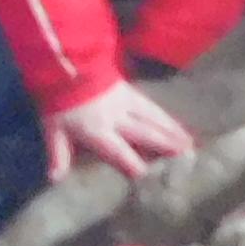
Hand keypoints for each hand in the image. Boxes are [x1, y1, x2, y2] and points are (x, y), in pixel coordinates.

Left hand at [44, 82, 198, 185]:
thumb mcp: (53, 130)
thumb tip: (56, 179)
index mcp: (97, 129)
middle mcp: (116, 117)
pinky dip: (166, 117)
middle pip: (144, 131)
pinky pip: (151, 106)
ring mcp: (125, 102)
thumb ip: (58, 155)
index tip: (148, 175)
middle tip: (187, 155)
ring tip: (190, 142)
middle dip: (165, 144)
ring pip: (153, 117)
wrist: (63, 66)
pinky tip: (177, 125)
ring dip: (172, 130)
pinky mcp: (129, 90)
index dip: (132, 162)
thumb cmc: (58, 103)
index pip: (117, 149)